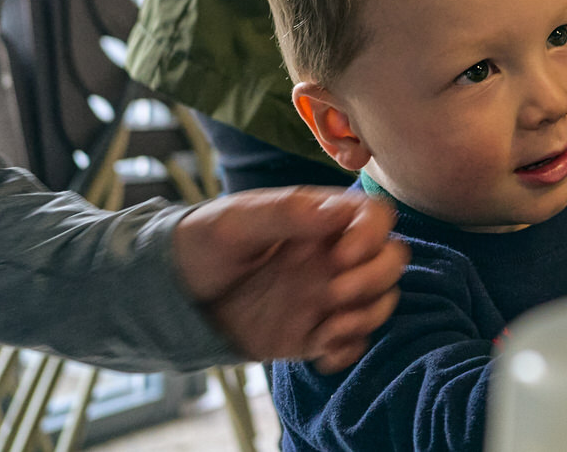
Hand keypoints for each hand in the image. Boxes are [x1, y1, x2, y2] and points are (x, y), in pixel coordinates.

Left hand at [172, 188, 408, 371]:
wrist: (175, 296)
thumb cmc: (203, 244)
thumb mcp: (235, 221)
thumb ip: (286, 212)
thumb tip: (335, 211)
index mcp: (321, 220)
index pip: (375, 217)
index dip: (371, 235)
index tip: (340, 256)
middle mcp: (334, 256)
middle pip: (391, 259)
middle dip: (374, 278)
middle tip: (332, 293)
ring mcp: (328, 294)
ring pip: (381, 300)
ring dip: (367, 315)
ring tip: (327, 329)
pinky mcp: (316, 331)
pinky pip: (355, 341)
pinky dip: (348, 350)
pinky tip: (319, 354)